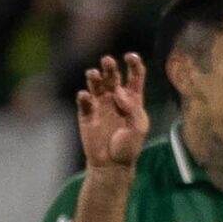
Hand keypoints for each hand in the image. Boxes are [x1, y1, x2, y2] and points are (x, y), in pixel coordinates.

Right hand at [77, 53, 148, 168]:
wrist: (111, 164)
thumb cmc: (129, 146)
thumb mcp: (139, 128)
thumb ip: (133, 109)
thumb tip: (119, 92)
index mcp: (133, 99)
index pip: (134, 76)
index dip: (133, 64)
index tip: (130, 57)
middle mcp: (115, 98)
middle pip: (112, 76)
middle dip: (109, 67)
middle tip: (107, 61)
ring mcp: (100, 104)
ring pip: (96, 84)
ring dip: (94, 77)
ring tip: (93, 74)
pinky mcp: (86, 114)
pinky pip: (84, 101)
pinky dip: (83, 97)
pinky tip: (85, 95)